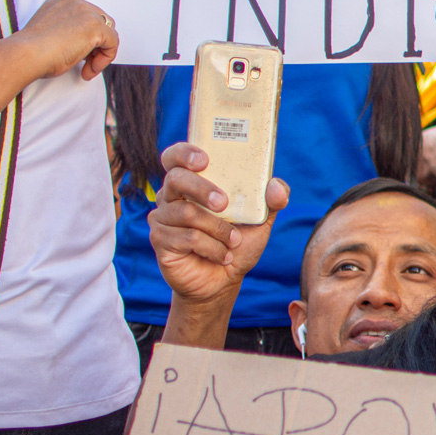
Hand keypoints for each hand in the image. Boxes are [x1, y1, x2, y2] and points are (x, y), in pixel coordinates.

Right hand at [16, 0, 116, 80]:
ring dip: (100, 54)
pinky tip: (90, 69)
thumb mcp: (52, 33)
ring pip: (108, 34)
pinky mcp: (96, 26)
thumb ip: (69, 31)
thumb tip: (83, 43)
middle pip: (101, 24)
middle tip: (85, 63)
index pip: (87, 17)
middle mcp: (75, 2)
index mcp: (62, 2)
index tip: (79, 55)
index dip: (87, 39)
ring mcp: (86, 12)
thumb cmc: (32, 50)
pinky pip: (112, 43)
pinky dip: (105, 59)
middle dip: (96, 46)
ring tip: (86, 68)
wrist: (26, 54)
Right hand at [149, 143, 287, 303]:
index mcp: (192, 183)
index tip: (204, 159)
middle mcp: (171, 197)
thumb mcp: (259, 222)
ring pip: (186, 212)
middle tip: (224, 203)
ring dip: (217, 229)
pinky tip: (222, 255)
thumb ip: (271, 201)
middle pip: (176, 179)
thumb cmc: (237, 243)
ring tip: (233, 241)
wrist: (223, 281)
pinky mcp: (159, 240)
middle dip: (202, 188)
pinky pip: (186, 237)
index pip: (175, 158)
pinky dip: (212, 247)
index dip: (184, 153)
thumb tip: (276, 186)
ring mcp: (163, 218)